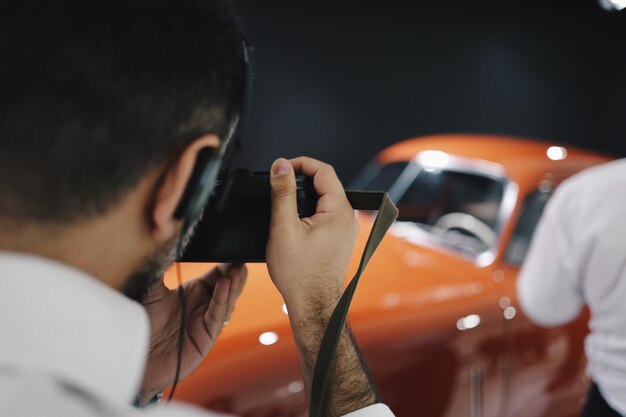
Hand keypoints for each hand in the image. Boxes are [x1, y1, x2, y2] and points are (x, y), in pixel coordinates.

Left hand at [137, 263, 246, 403]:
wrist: (134, 355)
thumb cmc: (141, 324)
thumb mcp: (151, 290)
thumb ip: (161, 267)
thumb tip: (166, 242)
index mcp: (194, 292)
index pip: (216, 274)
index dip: (225, 264)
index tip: (233, 250)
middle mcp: (203, 305)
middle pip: (226, 287)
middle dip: (235, 273)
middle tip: (241, 259)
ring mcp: (206, 321)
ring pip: (226, 300)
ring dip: (233, 285)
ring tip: (237, 269)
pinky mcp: (206, 336)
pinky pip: (217, 315)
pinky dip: (222, 299)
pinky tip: (225, 284)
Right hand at [266, 158, 378, 415]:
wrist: (312, 304)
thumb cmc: (299, 273)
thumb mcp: (284, 228)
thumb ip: (283, 193)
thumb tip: (281, 165)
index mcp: (339, 211)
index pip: (323, 170)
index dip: (300, 164)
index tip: (280, 169)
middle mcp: (348, 217)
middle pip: (325, 182)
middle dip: (300, 180)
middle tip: (278, 187)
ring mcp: (346, 228)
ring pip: (324, 198)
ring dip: (304, 195)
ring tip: (283, 205)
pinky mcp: (339, 237)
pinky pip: (325, 212)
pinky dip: (309, 210)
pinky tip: (293, 221)